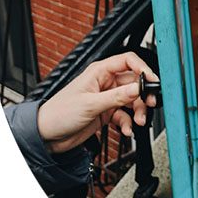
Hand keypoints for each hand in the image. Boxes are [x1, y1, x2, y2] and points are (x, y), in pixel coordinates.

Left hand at [37, 52, 158, 153]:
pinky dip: (129, 122)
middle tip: (151, 104)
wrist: (46, 136)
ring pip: (133, 100)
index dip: (143, 69)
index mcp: (99, 72)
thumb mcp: (90, 104)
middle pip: (135, 83)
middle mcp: (106, 82)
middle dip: (144, 95)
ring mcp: (107, 97)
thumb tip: (138, 88)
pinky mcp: (107, 112)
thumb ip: (117, 96)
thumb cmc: (58, 113)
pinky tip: (127, 129)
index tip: (152, 81)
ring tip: (139, 121)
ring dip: (138, 111)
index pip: (128, 61)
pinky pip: (125, 115)